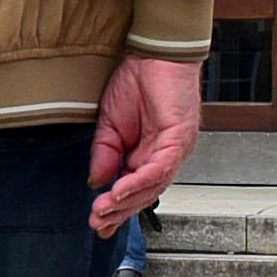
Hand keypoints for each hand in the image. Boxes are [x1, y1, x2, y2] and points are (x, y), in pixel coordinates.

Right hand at [87, 55, 199, 234]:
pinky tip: (119, 190)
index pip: (134, 191)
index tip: (97, 223)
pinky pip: (159, 168)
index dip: (116, 209)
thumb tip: (96, 182)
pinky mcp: (179, 139)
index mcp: (149, 155)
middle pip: (144, 195)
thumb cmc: (138, 81)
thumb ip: (104, 154)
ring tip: (103, 210)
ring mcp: (175, 150)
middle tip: (97, 223)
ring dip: (126, 201)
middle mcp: (165, 157)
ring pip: (153, 187)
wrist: (154, 53)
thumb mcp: (109, 125)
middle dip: (119, 212)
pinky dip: (138, 182)